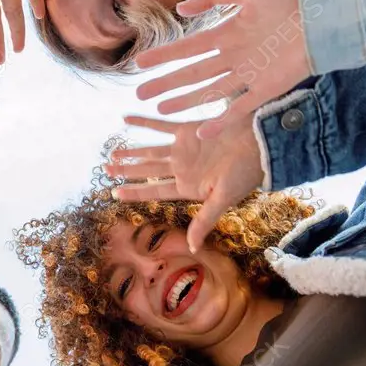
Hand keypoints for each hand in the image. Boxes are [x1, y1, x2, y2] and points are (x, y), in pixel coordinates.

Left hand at [105, 115, 262, 252]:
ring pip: (150, 150)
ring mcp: (183, 149)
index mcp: (188, 186)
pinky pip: (160, 125)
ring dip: (131, 151)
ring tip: (111, 152)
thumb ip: (204, 220)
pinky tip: (126, 118)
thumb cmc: (246, 173)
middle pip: (147, 171)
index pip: (154, 190)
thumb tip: (192, 247)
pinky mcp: (188, 129)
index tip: (113, 193)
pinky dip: (143, 122)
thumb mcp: (223, 199)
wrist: (260, 142)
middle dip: (126, 171)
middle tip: (105, 169)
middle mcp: (182, 168)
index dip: (134, 191)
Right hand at [134, 0, 311, 138]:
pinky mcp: (268, 88)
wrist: (326, 8)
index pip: (188, 47)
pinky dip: (221, 121)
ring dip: (185, 101)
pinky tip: (202, 132)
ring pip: (209, 91)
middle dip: (166, 83)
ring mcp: (250, 73)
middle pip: (193, 73)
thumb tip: (180, 11)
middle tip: (141, 94)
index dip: (164, 55)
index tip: (140, 63)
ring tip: (161, 110)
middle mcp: (235, 55)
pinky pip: (240, 108)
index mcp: (228, 32)